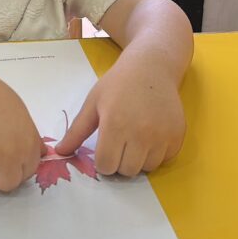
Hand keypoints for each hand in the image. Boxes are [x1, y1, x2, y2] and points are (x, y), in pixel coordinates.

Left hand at [54, 59, 185, 175]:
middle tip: (120, 142)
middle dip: (120, 161)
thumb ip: (76, 132)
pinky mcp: (178, 136)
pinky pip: (165, 160)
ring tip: (135, 137)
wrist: (152, 67)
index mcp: (115, 126)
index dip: (102, 160)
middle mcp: (141, 134)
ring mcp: (162, 136)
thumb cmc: (118, 84)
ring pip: (147, 168)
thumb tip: (59, 153)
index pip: (106, 166)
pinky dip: (157, 153)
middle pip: (127, 171)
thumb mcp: (93, 103)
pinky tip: (151, 135)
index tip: (104, 148)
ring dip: (139, 159)